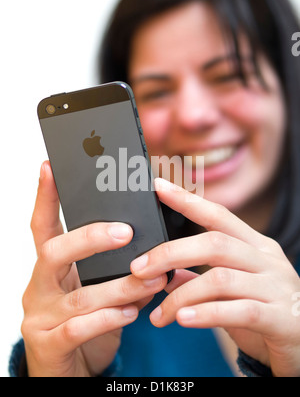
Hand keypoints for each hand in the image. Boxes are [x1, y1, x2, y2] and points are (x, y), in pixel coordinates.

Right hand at [22, 162, 166, 376]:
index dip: (44, 196)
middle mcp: (39, 287)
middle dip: (91, 238)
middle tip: (126, 232)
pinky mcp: (49, 344)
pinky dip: (109, 318)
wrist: (70, 367)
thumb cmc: (86, 321)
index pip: (42, 226)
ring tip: (153, 279)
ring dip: (120, 285)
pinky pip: (79, 328)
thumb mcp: (95, 288)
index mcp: (50, 268)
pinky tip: (132, 312)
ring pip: (79, 295)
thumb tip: (146, 246)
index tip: (50, 167)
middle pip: (54, 252)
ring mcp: (40, 316)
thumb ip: (112, 269)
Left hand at [131, 178, 299, 376]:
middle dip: (171, 253)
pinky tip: (183, 320)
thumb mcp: (233, 291)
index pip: (218, 215)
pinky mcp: (281, 318)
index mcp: (255, 246)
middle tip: (139, 268)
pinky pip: (239, 311)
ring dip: (181, 295)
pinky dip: (206, 314)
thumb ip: (202, 279)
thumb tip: (167, 274)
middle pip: (214, 243)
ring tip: (158, 315)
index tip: (158, 187)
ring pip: (221, 278)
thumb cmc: (265, 312)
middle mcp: (267, 259)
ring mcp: (276, 287)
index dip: (187, 201)